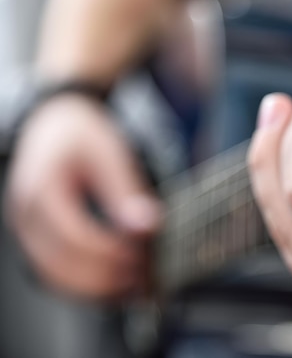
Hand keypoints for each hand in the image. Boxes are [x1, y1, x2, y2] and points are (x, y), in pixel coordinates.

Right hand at [6, 95, 161, 298]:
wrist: (55, 122)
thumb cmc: (82, 135)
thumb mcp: (109, 154)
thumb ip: (127, 192)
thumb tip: (148, 227)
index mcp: (42, 189)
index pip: (75, 236)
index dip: (111, 253)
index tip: (145, 257)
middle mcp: (25, 214)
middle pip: (61, 264)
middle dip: (106, 277)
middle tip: (145, 277)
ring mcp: (26, 229)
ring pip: (55, 276)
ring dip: (96, 287)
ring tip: (136, 285)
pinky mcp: (36, 238)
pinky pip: (56, 271)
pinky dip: (85, 282)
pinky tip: (116, 281)